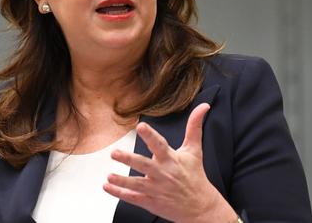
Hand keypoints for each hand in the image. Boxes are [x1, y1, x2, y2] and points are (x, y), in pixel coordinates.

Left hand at [103, 103, 237, 222]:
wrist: (200, 207)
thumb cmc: (194, 175)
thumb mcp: (194, 150)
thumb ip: (194, 127)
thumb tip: (204, 106)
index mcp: (171, 159)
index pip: (159, 144)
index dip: (150, 135)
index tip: (141, 126)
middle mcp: (162, 173)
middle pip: (144, 165)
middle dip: (129, 159)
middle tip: (114, 153)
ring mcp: (156, 189)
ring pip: (136, 184)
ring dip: (122, 180)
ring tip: (109, 176)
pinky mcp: (151, 202)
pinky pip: (133, 198)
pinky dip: (120, 193)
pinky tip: (107, 187)